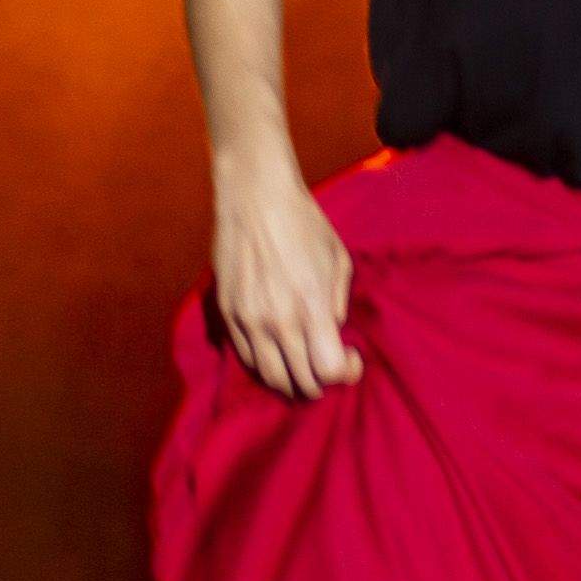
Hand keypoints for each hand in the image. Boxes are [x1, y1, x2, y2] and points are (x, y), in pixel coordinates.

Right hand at [208, 158, 362, 399]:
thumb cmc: (304, 224)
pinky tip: (278, 351)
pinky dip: (265, 363)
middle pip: (300, 381)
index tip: (351, 358)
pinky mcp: (228, 313)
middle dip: (321, 383)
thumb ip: (338, 304)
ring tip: (303, 369)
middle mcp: (278, 320)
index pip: (329, 370)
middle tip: (328, 369)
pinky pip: (246, 356)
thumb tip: (333, 333)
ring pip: (271, 376)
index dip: (346, 373)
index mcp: (311, 306)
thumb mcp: (338, 260)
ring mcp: (249, 319)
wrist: (255, 198)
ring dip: (291, 382)